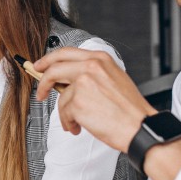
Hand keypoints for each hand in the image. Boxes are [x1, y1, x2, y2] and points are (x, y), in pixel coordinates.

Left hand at [34, 48, 154, 151]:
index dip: (49, 59)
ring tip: (76, 122)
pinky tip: (80, 127)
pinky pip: (64, 113)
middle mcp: (90, 67)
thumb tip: (67, 81)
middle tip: (41, 91)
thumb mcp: (113, 79)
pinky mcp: (77, 101)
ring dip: (66, 113)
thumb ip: (91, 74)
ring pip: (61, 97)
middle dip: (43, 81)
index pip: (66, 52)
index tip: (40, 66)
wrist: (139, 126)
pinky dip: (69, 123)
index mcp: (100, 59)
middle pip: (54, 69)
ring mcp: (82, 83)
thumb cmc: (129, 108)